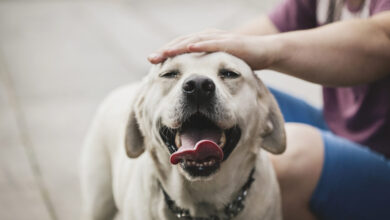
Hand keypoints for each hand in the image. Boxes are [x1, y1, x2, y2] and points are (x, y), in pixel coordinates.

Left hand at [147, 29, 279, 69]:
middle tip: (150, 59)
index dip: (166, 54)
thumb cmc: (241, 60)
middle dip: (166, 50)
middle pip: (182, 42)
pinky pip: (213, 43)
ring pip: (194, 40)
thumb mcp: (219, 66)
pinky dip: (201, 44)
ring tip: (164, 53)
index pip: (181, 47)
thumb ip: (206, 68)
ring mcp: (219, 38)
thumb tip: (191, 81)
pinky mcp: (231, 42)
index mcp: (204, 43)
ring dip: (178, 46)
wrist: (266, 52)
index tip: (152, 63)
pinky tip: (189, 47)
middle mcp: (208, 37)